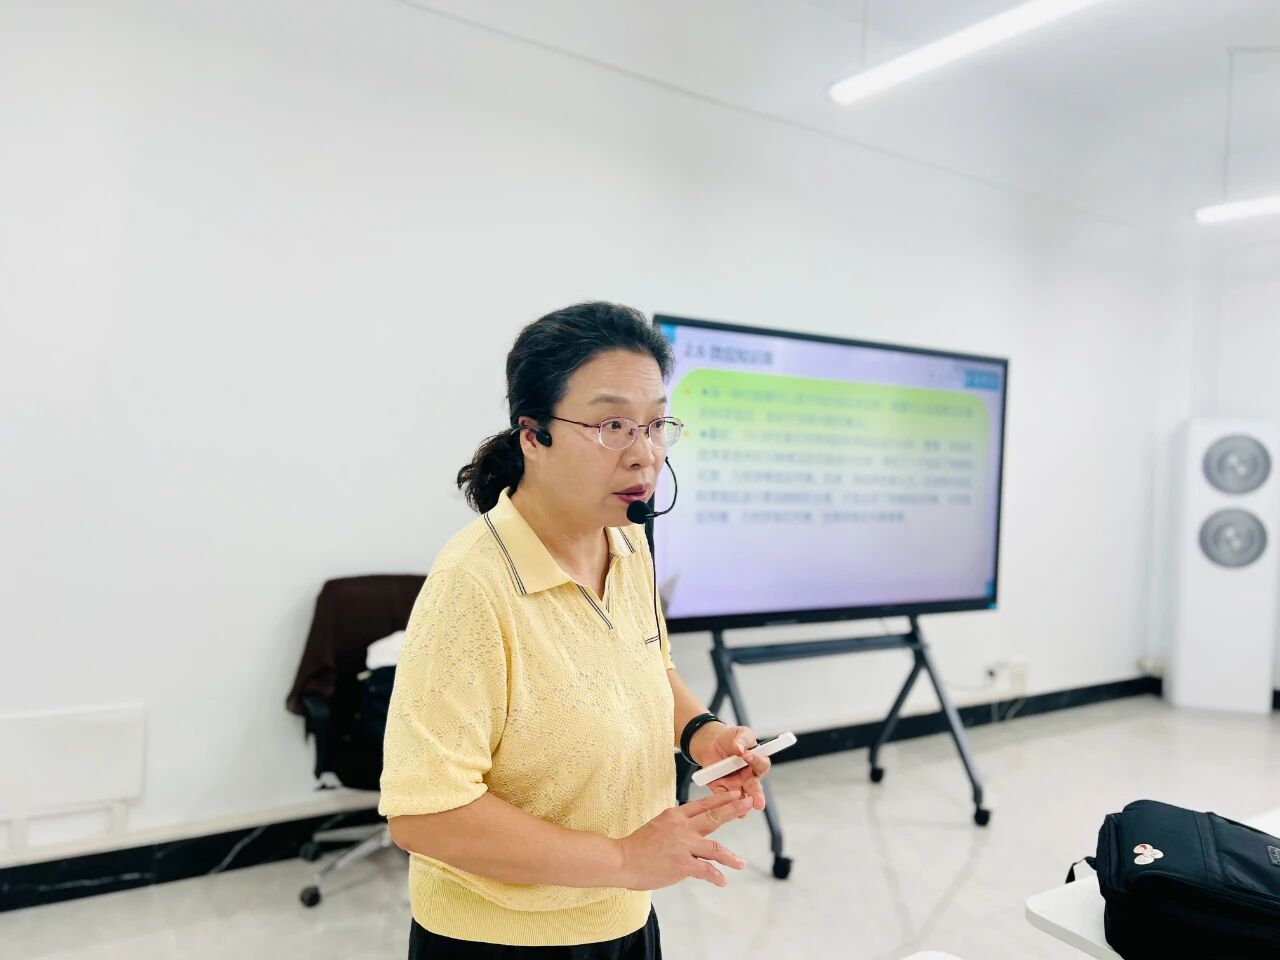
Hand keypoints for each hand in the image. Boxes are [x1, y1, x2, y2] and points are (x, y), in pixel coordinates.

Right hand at [617, 788, 754, 889]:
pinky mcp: (682, 864)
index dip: (722, 799)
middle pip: (714, 817)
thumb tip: (691, 828)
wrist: (622, 860)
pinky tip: (722, 881)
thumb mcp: (658, 825)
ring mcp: (683, 845)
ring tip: (741, 863)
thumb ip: (677, 825)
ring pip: (715, 847)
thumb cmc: (638, 846)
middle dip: (733, 810)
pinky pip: (706, 870)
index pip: (703, 804)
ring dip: (730, 856)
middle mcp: (681, 827)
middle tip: (749, 804)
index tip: (736, 794)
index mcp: (675, 815)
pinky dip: (716, 876)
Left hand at [690, 723, 771, 810]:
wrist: (712, 743)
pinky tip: (724, 805)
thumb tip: (740, 748)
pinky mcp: (720, 788)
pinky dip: (722, 801)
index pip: (761, 765)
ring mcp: (735, 785)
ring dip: (741, 803)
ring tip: (742, 810)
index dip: (756, 760)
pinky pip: (721, 797)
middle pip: (755, 788)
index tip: (747, 755)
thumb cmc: (731, 739)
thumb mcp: (739, 734)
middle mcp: (748, 777)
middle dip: (757, 796)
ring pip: (740, 797)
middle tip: (759, 803)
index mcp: (756, 763)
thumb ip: (741, 740)